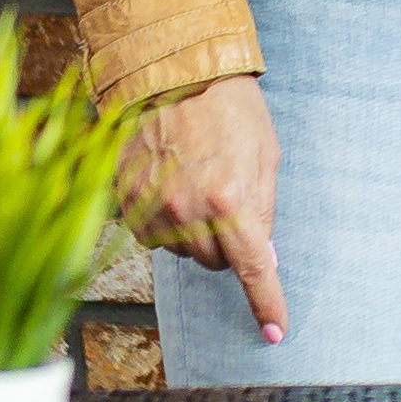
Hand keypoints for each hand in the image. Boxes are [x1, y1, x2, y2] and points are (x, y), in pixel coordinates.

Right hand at [119, 73, 285, 342]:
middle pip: (216, 262)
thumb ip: (264, 208)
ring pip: (183, 252)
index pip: (252, 268)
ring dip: (196, 233)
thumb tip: (265, 255)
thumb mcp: (266, 155)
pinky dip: (167, 223)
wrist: (172, 71)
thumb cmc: (229, 108)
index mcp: (229, 198)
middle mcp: (188, 210)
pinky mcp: (126, 201)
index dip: (265, 302)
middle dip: (229, 245)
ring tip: (199, 184)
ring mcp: (152, 207)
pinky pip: (153, 236)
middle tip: (230, 204)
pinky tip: (172, 187)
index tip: (274, 330)